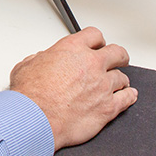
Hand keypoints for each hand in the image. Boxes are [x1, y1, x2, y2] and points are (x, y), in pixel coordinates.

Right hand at [9, 27, 136, 149]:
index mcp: (73, 49)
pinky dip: (129, 96)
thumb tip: (42, 61)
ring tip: (119, 83)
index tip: (98, 44)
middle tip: (118, 59)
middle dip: (118, 56)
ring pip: (122, 77)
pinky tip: (129, 96)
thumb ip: (39, 59)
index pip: (94, 35)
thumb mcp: (26, 66)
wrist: (35, 119)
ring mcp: (103, 86)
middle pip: (117, 53)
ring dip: (120, 80)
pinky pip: (127, 99)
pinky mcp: (108, 107)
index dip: (97, 40)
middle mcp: (92, 64)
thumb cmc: (30, 96)